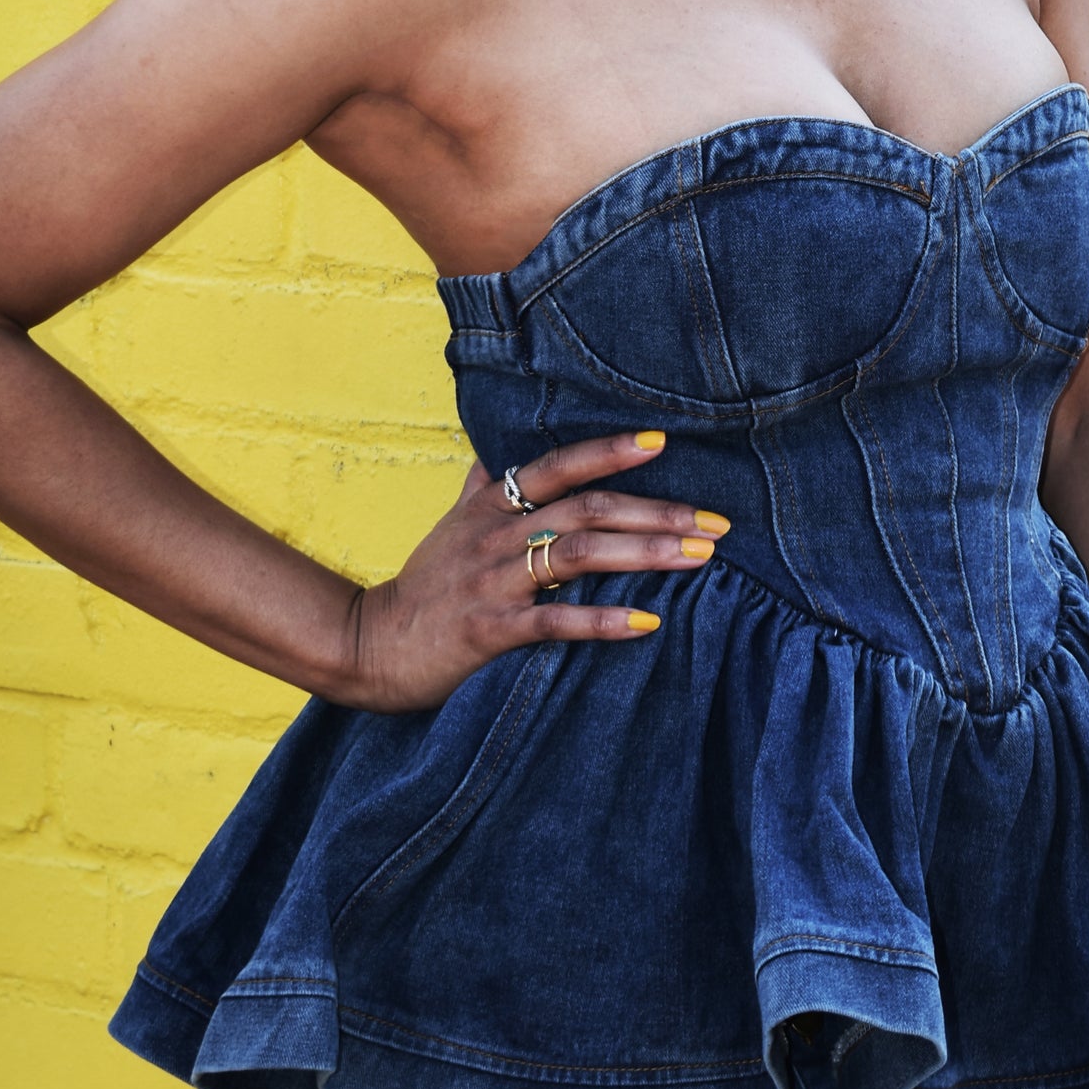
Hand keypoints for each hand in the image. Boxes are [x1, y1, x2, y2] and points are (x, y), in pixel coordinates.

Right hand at [335, 432, 722, 714]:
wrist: (371, 646)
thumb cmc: (424, 584)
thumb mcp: (452, 524)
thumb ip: (481, 484)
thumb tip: (497, 444)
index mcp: (491, 504)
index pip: (558, 464)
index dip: (609, 450)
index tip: (662, 442)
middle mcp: (496, 535)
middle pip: (587, 508)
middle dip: (657, 512)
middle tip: (717, 522)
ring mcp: (493, 582)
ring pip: (580, 555)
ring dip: (646, 554)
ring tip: (700, 559)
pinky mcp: (490, 630)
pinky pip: (555, 622)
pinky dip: (604, 621)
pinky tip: (648, 622)